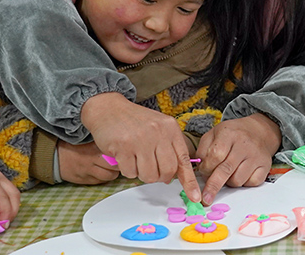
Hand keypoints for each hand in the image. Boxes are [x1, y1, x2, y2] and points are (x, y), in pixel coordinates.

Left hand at [0, 170, 19, 224]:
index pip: (3, 198)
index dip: (6, 214)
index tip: (3, 227)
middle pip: (14, 195)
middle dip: (12, 212)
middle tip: (3, 225)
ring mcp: (1, 177)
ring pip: (14, 194)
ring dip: (11, 208)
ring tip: (0, 219)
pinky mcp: (2, 180)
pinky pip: (10, 193)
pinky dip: (7, 204)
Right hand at [58, 140, 119, 184]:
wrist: (55, 157)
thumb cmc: (71, 146)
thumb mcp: (87, 139)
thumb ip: (101, 140)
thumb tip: (117, 139)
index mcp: (93, 148)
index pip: (114, 152)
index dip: (122, 152)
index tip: (124, 151)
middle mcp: (91, 161)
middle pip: (114, 166)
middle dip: (120, 164)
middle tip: (121, 159)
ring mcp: (88, 172)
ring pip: (109, 176)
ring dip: (113, 172)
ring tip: (112, 166)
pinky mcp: (85, 181)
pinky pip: (100, 182)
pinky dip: (104, 178)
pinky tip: (103, 171)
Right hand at [82, 92, 200, 201]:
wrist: (109, 108)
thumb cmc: (134, 120)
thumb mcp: (158, 126)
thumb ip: (168, 148)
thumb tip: (172, 176)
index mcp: (170, 128)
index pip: (183, 159)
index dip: (189, 181)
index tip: (195, 197)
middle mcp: (158, 133)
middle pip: (167, 172)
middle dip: (159, 177)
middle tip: (150, 168)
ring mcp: (141, 140)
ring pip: (148, 175)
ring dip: (141, 173)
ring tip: (135, 159)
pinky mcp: (123, 147)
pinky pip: (130, 173)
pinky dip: (127, 169)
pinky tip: (124, 155)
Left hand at [197, 113, 280, 205]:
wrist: (258, 131)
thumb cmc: (232, 135)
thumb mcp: (214, 133)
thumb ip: (203, 150)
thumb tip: (198, 170)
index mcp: (228, 133)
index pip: (215, 155)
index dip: (207, 168)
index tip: (203, 172)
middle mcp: (244, 144)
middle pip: (226, 170)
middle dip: (213, 186)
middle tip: (205, 198)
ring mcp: (256, 156)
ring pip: (238, 180)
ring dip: (229, 182)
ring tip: (228, 173)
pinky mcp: (265, 165)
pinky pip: (251, 183)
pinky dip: (244, 183)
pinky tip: (241, 174)